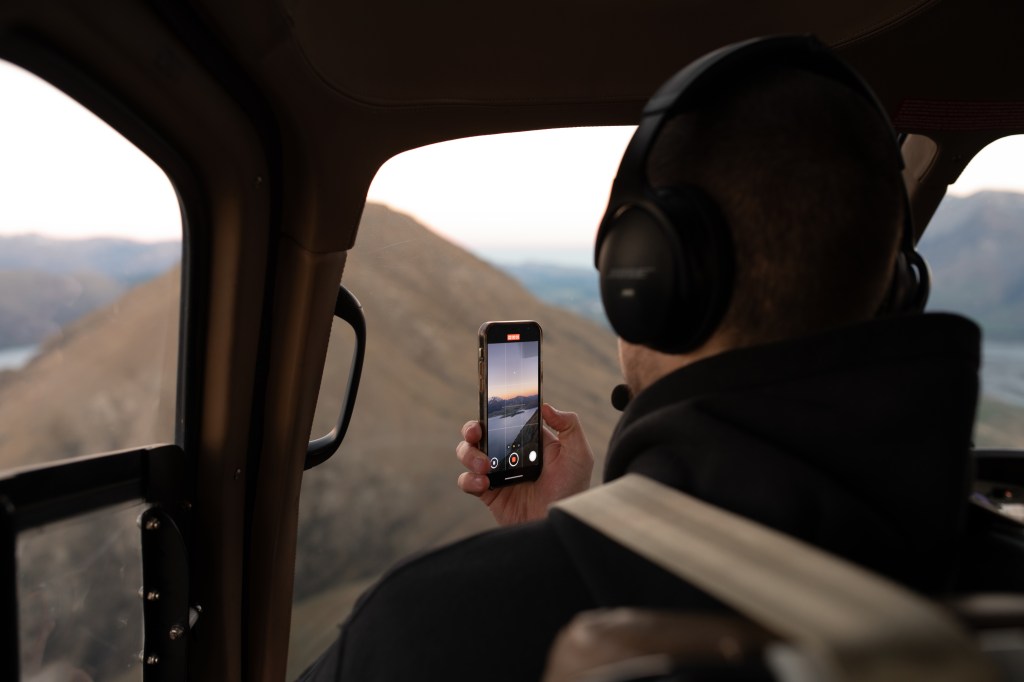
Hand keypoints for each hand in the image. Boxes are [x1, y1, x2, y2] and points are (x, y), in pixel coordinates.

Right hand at [456, 403, 593, 525]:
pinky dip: (469, 480)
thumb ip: (569, 425)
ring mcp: (497, 472)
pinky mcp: (488, 492)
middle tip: (476, 433)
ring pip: (468, 453)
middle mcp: (510, 453)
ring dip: (469, 454)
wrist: (556, 526)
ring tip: (484, 466)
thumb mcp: (579, 454)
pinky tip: (484, 484)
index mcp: (529, 440)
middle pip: (481, 432)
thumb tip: (546, 406)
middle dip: (472, 428)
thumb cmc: (572, 490)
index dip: (494, 411)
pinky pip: (467, 481)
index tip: (490, 407)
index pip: (506, 418)